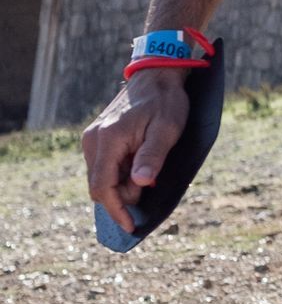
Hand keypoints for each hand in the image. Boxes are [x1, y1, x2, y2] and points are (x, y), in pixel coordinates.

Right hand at [83, 74, 187, 234]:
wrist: (156, 76)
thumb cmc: (165, 102)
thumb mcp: (167, 130)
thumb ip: (152, 157)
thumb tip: (140, 184)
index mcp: (108, 140)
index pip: (102, 187)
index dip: (116, 210)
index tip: (130, 227)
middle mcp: (93, 140)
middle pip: (100, 185)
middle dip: (123, 195)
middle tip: (150, 183)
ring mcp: (93, 138)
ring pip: (101, 176)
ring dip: (122, 183)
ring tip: (148, 167)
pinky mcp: (97, 137)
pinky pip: (104, 165)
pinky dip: (120, 172)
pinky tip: (139, 162)